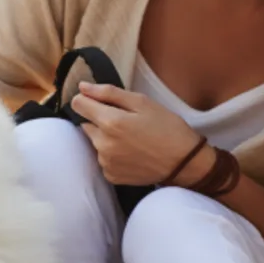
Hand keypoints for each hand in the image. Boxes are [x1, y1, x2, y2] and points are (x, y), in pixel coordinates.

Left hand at [69, 82, 206, 186]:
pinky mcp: (110, 175)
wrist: (185, 162)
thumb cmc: (167, 128)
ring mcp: (105, 162)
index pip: (78, 104)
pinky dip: (113, 154)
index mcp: (110, 122)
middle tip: (126, 122)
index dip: (88, 99)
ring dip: (106, 138)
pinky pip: (103, 159)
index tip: (101, 101)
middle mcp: (102, 144)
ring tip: (131, 138)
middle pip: (86, 124)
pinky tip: (131, 153)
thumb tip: (82, 87)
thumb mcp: (143, 103)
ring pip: (95, 142)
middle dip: (100, 120)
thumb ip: (109, 93)